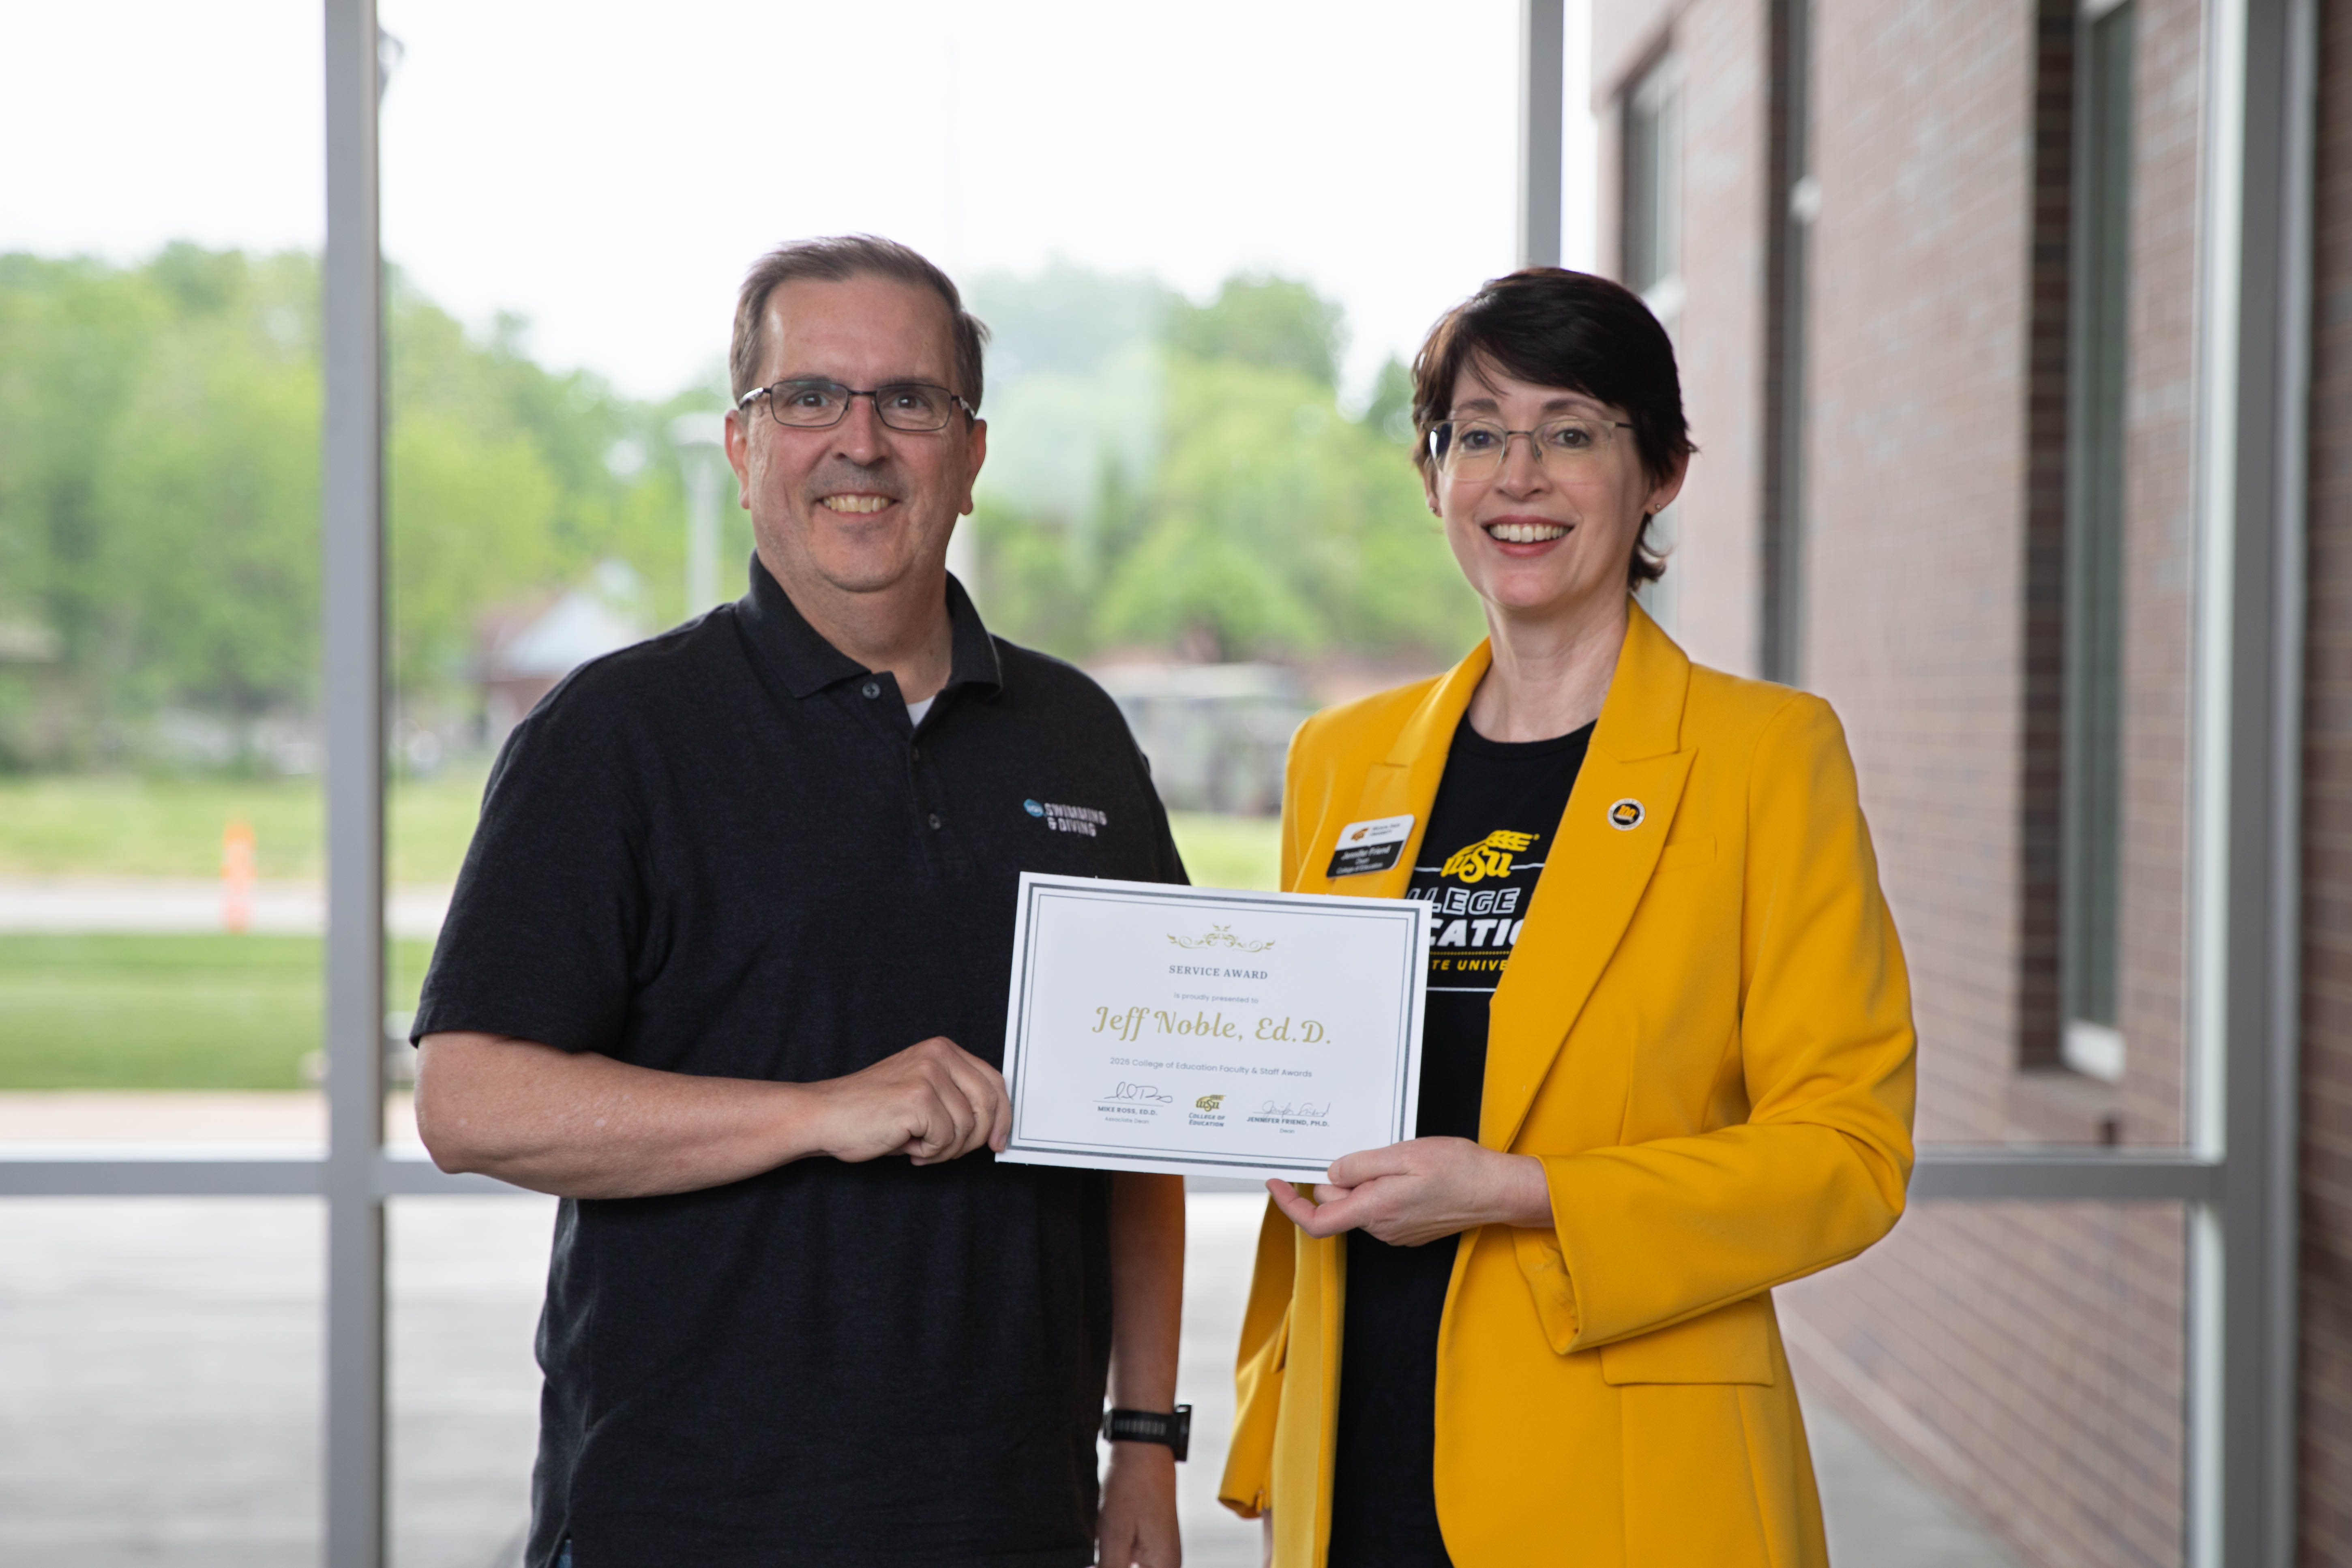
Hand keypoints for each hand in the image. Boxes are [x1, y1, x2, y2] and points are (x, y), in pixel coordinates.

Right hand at [801, 1036, 1009, 1164]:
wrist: (825, 1117)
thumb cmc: (869, 1112)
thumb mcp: (922, 1095)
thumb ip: (956, 1099)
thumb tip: (993, 1126)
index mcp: (941, 1050)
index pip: (993, 1081)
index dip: (1003, 1115)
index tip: (999, 1140)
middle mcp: (938, 1055)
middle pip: (988, 1104)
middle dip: (975, 1139)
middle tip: (946, 1152)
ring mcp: (929, 1075)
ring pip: (968, 1128)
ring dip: (945, 1149)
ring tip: (916, 1144)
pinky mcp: (918, 1099)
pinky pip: (946, 1140)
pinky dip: (929, 1153)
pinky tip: (906, 1146)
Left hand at [1097, 1440, 1179, 1567]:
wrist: (1141, 1446)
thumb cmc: (1131, 1486)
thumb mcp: (1114, 1537)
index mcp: (1164, 1567)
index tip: (1101, 1562)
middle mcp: (1167, 1563)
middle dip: (1111, 1566)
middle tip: (1099, 1554)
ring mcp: (1160, 1551)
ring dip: (1111, 1564)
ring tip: (1101, 1549)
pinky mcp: (1150, 1540)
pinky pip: (1133, 1562)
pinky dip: (1113, 1560)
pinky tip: (1101, 1550)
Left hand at [1266, 1136, 1549, 1246]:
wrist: (1497, 1190)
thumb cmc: (1457, 1169)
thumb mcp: (1403, 1154)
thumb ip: (1360, 1166)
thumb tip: (1329, 1176)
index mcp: (1375, 1209)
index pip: (1317, 1221)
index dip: (1290, 1205)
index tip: (1276, 1183)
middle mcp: (1382, 1228)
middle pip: (1338, 1207)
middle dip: (1334, 1181)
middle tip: (1357, 1151)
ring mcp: (1396, 1233)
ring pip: (1359, 1207)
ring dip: (1361, 1183)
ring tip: (1392, 1159)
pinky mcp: (1409, 1230)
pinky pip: (1379, 1210)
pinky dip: (1378, 1190)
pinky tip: (1403, 1172)